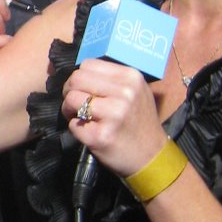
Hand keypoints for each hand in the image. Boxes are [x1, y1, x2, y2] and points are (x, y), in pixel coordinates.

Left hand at [62, 59, 166, 179]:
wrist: (152, 157)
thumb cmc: (139, 123)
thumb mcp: (136, 92)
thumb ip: (112, 79)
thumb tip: (80, 74)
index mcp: (131, 77)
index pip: (88, 64)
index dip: (79, 77)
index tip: (82, 90)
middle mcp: (124, 93)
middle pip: (76, 79)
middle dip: (70, 91)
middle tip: (76, 105)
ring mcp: (113, 115)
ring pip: (71, 99)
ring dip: (69, 110)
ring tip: (81, 118)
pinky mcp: (101, 136)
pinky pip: (73, 124)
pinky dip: (76, 129)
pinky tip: (89, 132)